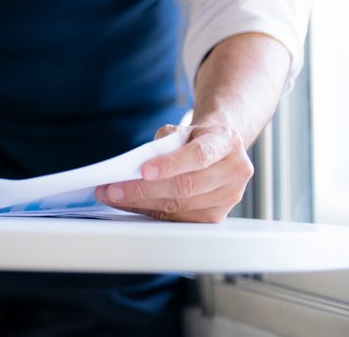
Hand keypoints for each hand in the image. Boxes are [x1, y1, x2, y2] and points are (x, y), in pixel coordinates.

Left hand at [98, 122, 251, 221]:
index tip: (143, 171)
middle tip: (114, 189)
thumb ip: (163, 144)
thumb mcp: (183, 130)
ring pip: (182, 207)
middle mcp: (234, 171)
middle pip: (186, 187)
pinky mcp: (218, 215)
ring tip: (115, 197)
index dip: (170, 165)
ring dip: (143, 203)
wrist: (222, 148)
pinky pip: (181, 218)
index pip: (198, 156)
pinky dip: (153, 211)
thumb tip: (135, 166)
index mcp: (226, 143)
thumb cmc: (198, 138)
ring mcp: (229, 197)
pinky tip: (133, 205)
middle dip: (145, 190)